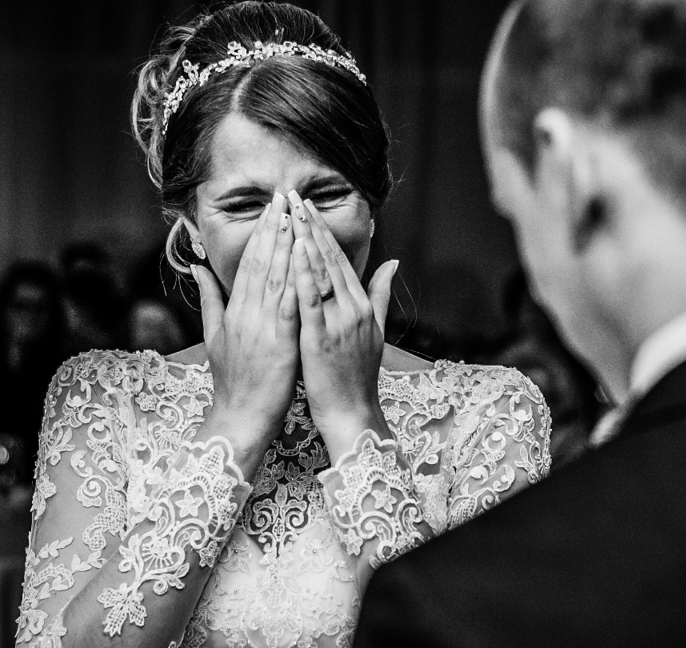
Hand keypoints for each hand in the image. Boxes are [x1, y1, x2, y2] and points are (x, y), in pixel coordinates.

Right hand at [191, 193, 299, 465]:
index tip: (272, 207)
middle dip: (273, 228)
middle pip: (261, 263)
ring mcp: (262, 326)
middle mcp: (246, 313)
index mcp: (234, 310)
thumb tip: (197, 267)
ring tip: (294, 215)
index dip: (261, 234)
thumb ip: (209, 300)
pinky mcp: (279, 342)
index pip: (248, 263)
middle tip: (285, 197)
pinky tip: (305, 259)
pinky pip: (288, 306)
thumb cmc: (233, 381)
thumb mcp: (215, 336)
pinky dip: (296, 280)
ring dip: (285, 245)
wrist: (239, 417)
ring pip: (274, 278)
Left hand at [286, 190, 398, 461]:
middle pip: (330, 260)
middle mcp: (353, 309)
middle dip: (312, 226)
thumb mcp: (376, 332)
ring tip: (292, 214)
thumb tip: (394, 262)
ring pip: (321, 274)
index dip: (323, 231)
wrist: (353, 413)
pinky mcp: (321, 338)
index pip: (340, 260)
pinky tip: (294, 254)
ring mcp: (339, 323)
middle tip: (295, 196)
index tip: (307, 206)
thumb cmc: (357, 377)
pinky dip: (303, 276)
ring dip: (306, 241)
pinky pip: (311, 302)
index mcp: (362, 306)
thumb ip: (381, 294)